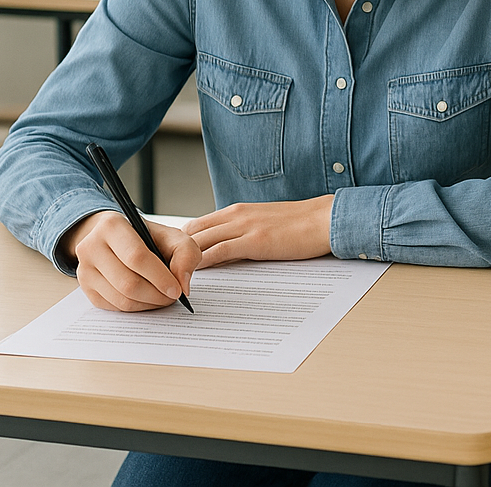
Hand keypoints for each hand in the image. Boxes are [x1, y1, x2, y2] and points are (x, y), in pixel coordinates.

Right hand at [62, 210, 200, 311]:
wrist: (119, 238)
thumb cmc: (149, 237)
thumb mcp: (173, 236)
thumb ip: (185, 254)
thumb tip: (182, 285)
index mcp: (112, 226)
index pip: (136, 257)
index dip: (159, 277)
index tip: (177, 290)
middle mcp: (91, 247)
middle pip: (128, 283)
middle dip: (156, 295)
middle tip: (173, 296)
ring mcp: (84, 269)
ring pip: (121, 299)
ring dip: (148, 304)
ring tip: (163, 297)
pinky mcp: (85, 288)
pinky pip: (114, 307)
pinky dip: (136, 308)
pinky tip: (148, 298)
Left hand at [183, 196, 335, 266]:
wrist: (325, 219)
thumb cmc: (301, 224)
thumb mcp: (265, 224)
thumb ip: (243, 234)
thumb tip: (226, 253)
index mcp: (237, 211)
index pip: (196, 225)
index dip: (179, 243)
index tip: (171, 261)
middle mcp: (235, 215)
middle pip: (190, 232)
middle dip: (174, 252)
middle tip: (165, 273)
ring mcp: (244, 227)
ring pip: (198, 242)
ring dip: (182, 261)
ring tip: (172, 279)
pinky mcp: (254, 241)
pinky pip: (217, 253)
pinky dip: (201, 265)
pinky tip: (193, 277)